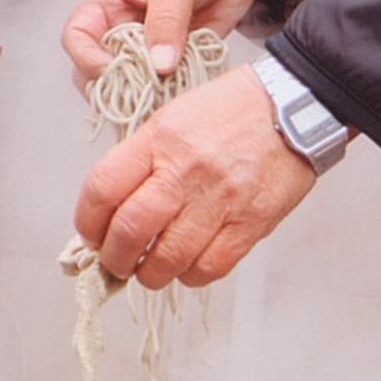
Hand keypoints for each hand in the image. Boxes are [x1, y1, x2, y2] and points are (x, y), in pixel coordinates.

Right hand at [61, 0, 268, 88]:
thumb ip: (166, 19)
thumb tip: (159, 64)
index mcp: (108, 1)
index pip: (77, 36)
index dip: (86, 58)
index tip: (113, 70)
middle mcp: (123, 27)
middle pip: (98, 69)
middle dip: (114, 85)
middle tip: (142, 91)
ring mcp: (152, 46)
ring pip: (133, 83)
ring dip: (147, 95)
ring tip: (166, 96)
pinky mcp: (180, 58)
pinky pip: (170, 85)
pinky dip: (176, 95)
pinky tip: (188, 92)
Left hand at [75, 66, 315, 289]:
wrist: (293, 105)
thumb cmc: (229, 111)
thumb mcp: (172, 117)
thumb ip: (141, 159)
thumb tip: (112, 208)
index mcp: (159, 139)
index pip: (103, 188)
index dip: (87, 222)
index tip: (90, 234)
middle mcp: (185, 171)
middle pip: (130, 231)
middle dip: (113, 257)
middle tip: (114, 261)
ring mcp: (220, 200)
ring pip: (168, 259)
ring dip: (149, 273)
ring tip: (148, 269)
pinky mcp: (251, 223)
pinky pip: (210, 267)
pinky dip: (190, 275)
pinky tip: (186, 265)